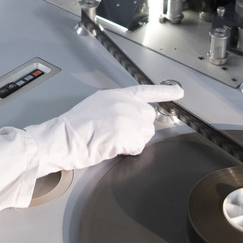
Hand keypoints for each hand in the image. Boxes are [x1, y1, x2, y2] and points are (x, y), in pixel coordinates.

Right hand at [26, 83, 185, 175]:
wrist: (63, 138)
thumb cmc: (74, 127)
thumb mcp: (97, 106)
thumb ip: (117, 108)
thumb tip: (129, 118)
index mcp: (117, 95)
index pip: (146, 91)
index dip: (165, 92)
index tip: (179, 92)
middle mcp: (124, 103)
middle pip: (149, 118)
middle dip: (139, 129)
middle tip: (119, 135)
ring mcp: (126, 117)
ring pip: (145, 134)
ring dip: (133, 141)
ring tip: (111, 140)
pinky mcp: (125, 133)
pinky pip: (137, 147)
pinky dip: (128, 151)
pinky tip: (112, 146)